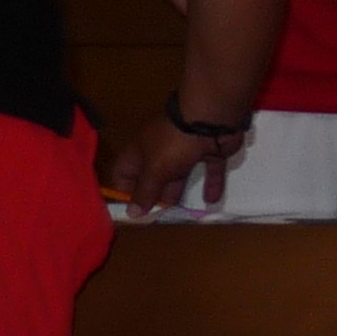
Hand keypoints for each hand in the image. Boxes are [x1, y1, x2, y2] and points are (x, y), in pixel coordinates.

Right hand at [106, 112, 235, 213]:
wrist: (210, 119)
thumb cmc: (174, 144)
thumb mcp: (154, 170)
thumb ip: (144, 193)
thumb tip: (132, 213)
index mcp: (140, 151)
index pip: (124, 172)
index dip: (125, 191)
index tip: (134, 210)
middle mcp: (160, 151)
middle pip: (152, 177)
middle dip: (154, 196)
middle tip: (157, 216)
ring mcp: (185, 150)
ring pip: (179, 175)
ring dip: (178, 192)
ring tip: (179, 213)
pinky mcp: (210, 151)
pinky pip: (209, 170)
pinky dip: (211, 184)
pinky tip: (212, 200)